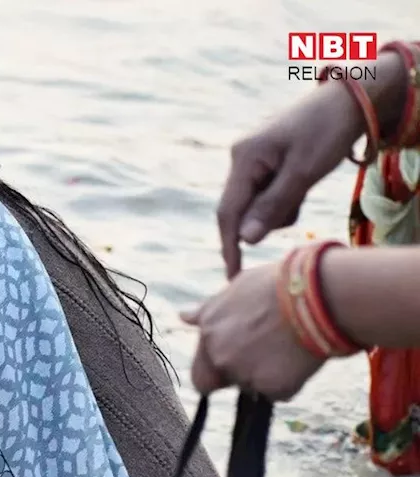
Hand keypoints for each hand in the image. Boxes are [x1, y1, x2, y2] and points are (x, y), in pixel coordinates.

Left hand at [181, 262, 325, 399]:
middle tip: (264, 354)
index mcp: (208, 333)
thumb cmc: (278, 286)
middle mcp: (220, 357)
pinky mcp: (273, 388)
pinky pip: (279, 393)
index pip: (200, 375)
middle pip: (224, 383)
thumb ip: (208, 311)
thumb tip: (183, 316)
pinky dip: (289, 381)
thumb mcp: (236, 290)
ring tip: (287, 346)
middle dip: (238, 375)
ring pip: (253, 387)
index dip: (218, 369)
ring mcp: (245, 374)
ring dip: (266, 374)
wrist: (319, 297)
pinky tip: (299, 358)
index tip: (238, 356)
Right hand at [217, 51, 408, 277]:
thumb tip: (245, 240)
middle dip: (266, 218)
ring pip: (257, 203)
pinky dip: (285, 197)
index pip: (228, 212)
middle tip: (298, 202)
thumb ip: (273, 206)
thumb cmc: (328, 131)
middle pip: (242, 209)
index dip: (229, 246)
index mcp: (244, 158)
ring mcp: (251, 160)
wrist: (350, 97)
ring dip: (280, 207)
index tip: (233, 276)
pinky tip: (303, 180)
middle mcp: (240, 159)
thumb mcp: (304, 172)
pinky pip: (268, 192)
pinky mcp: (265, 161)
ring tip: (307, 184)